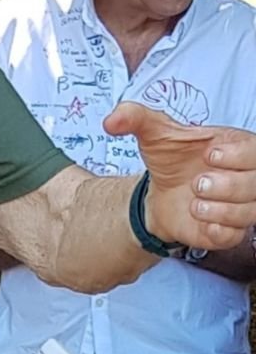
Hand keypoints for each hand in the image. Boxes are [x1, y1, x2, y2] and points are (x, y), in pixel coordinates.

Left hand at [105, 102, 255, 249]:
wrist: (162, 192)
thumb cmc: (170, 159)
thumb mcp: (153, 133)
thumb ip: (135, 117)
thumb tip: (112, 120)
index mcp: (239, 148)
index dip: (237, 155)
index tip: (209, 154)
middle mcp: (248, 178)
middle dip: (226, 185)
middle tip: (197, 183)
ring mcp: (242, 206)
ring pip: (250, 212)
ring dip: (219, 210)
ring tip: (194, 202)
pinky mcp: (230, 232)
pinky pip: (235, 236)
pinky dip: (217, 230)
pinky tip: (198, 219)